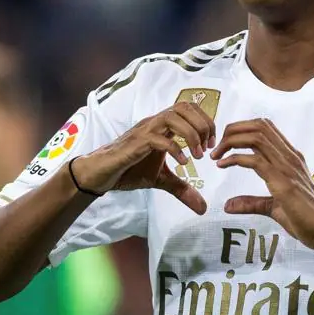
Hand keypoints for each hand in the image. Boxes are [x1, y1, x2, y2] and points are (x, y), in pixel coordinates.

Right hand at [71, 102, 214, 213]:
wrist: (102, 174)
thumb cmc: (129, 170)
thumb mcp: (161, 180)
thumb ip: (182, 189)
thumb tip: (203, 208)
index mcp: (163, 126)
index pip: (189, 108)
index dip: (206, 122)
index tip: (211, 144)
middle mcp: (155, 123)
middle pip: (184, 106)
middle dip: (202, 124)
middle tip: (208, 148)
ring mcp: (145, 131)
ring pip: (172, 117)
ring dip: (191, 134)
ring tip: (197, 156)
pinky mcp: (135, 143)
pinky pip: (158, 139)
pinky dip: (174, 149)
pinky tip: (183, 163)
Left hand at [210, 119, 313, 250]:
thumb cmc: (306, 220)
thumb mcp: (274, 208)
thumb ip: (253, 202)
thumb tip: (229, 205)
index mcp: (290, 158)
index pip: (265, 128)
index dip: (241, 129)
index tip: (225, 144)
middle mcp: (289, 157)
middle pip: (259, 125)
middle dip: (232, 130)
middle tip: (216, 147)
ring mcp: (287, 167)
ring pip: (256, 137)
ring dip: (231, 141)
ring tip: (217, 155)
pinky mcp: (283, 182)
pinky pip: (255, 160)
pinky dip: (235, 158)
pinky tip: (223, 165)